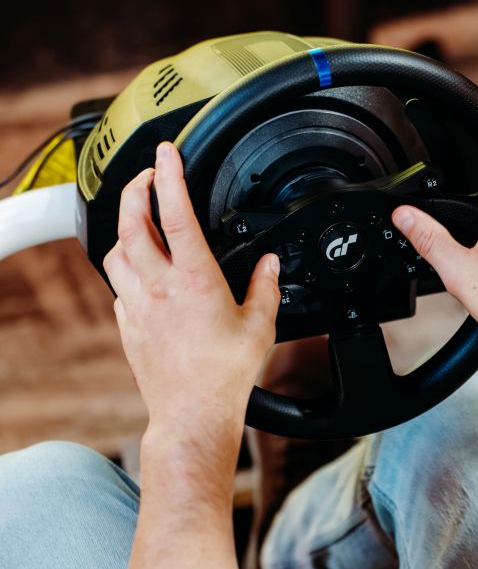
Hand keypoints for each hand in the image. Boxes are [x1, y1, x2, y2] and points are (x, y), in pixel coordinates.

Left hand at [102, 142, 279, 438]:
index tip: (167, 154)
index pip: (176, 213)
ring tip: (141, 223)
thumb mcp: (260, 325)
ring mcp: (137, 306)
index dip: (170, 176)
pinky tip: (141, 274)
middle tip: (146, 177)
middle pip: (132, 223)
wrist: (193, 413)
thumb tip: (270, 264)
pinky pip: (118, 286)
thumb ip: (266, 287)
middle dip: (135, 191)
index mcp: (195, 279)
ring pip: (116, 252)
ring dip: (126, 230)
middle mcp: (159, 287)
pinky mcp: (127, 325)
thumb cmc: (225, 375)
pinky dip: (126, 270)